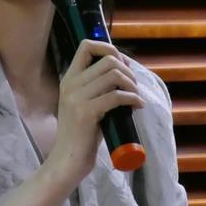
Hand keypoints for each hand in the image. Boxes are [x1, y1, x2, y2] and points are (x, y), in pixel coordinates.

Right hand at [45, 40, 143, 189]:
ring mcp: (77, 98)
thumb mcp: (83, 104)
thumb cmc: (80, 135)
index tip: (121, 64)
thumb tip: (122, 72)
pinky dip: (133, 99)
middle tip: (133, 86)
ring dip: (132, 84)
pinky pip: (117, 96)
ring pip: (114, 75)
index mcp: (69, 79)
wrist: (68, 160)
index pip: (86, 46)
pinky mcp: (87, 112)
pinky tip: (137, 106)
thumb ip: (94, 88)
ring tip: (135, 97)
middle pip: (108, 59)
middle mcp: (71, 84)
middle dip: (127, 70)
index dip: (109, 48)